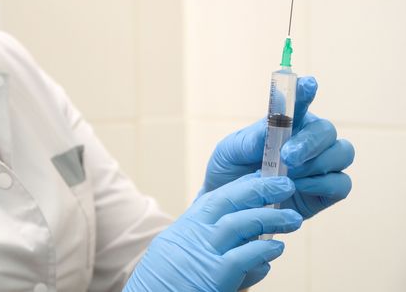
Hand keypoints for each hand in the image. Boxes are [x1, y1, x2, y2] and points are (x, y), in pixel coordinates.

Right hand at [124, 175, 302, 291]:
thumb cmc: (163, 281)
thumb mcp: (175, 250)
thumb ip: (201, 237)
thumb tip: (233, 232)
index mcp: (185, 226)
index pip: (217, 196)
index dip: (242, 184)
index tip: (263, 177)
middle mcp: (193, 233)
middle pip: (229, 201)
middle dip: (259, 189)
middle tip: (285, 185)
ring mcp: (203, 252)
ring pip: (241, 223)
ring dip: (271, 218)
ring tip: (293, 219)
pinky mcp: (213, 275)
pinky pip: (244, 256)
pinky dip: (264, 250)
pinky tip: (277, 248)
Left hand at [201, 77, 353, 218]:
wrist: (229, 207)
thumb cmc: (230, 172)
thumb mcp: (229, 152)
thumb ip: (250, 139)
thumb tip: (272, 126)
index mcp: (286, 123)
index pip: (300, 102)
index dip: (306, 91)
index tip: (308, 84)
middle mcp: (308, 140)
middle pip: (327, 130)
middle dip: (310, 142)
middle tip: (287, 156)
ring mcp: (320, 166)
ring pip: (342, 153)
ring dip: (317, 163)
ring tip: (289, 175)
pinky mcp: (326, 191)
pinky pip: (341, 183)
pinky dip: (322, 185)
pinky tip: (297, 189)